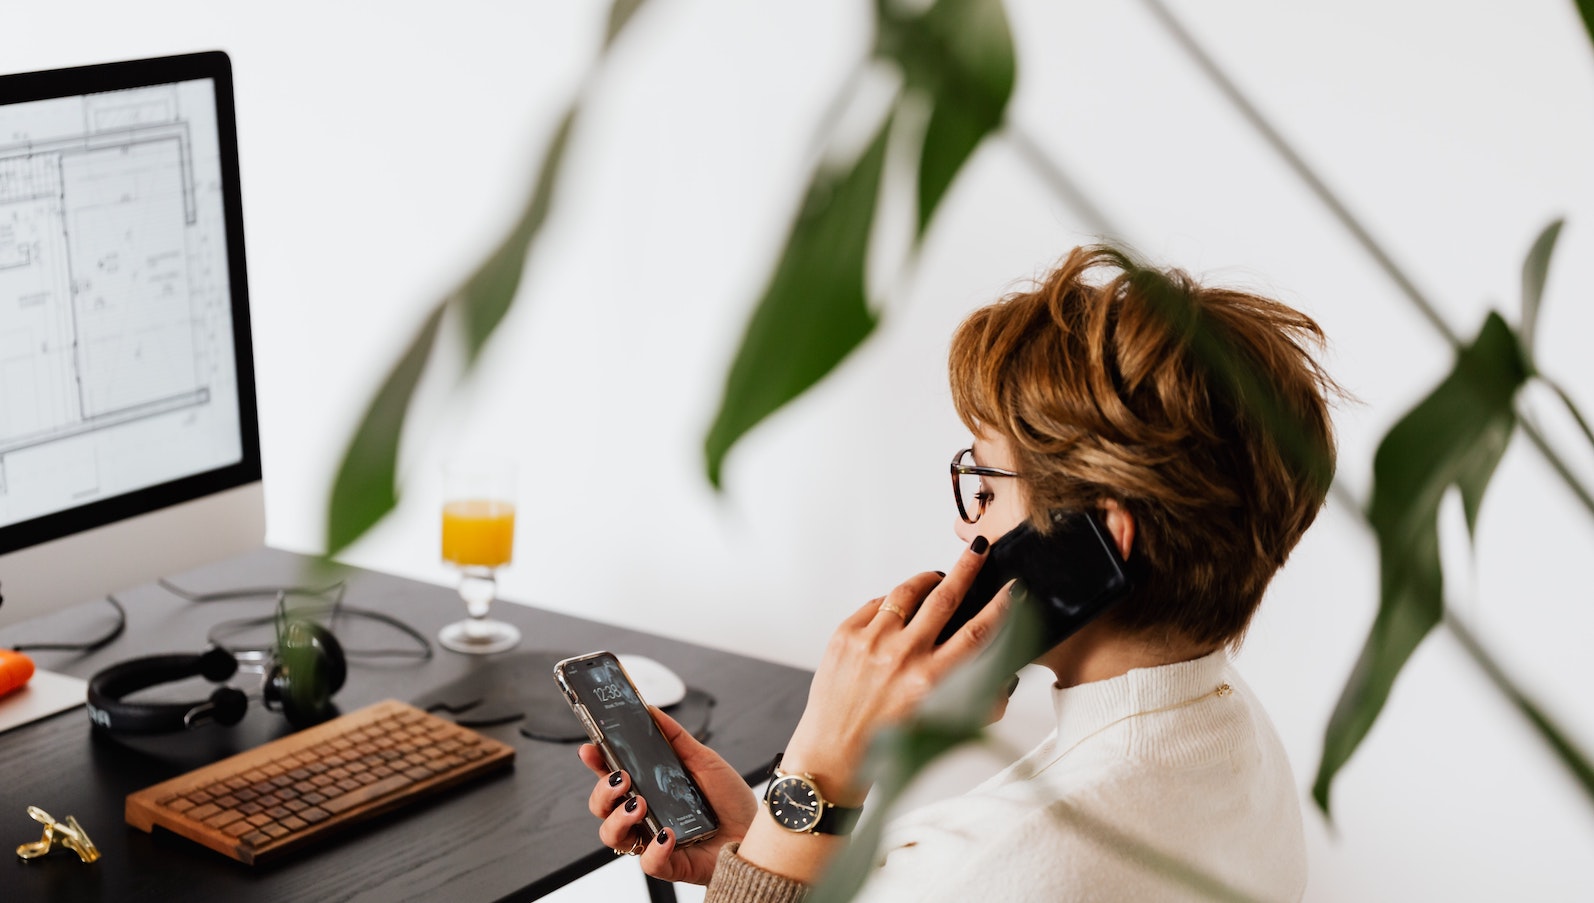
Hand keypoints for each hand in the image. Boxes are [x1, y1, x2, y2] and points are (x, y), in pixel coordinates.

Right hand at [579, 706, 757, 884]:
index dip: (596, 763)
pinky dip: (654, 849)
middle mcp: (645, 815)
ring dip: (618, 818)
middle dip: (603, 791)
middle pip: (602, 807)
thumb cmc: (730, 801)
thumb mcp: (704, 760)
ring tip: (641, 803)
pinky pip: (647, 863)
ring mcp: (653, 840)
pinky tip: (668, 834)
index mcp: (649, 788)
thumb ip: (675, 737)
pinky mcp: (669, 864)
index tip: (590, 748)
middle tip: (622, 779)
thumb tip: (652, 711)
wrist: (757, 831)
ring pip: (613, 836)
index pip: (612, 776)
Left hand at [780, 538, 1008, 802]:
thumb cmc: (887, 744)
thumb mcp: (941, 726)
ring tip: (937, 578)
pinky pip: (877, 604)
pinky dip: (892, 603)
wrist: (832, 754)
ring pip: (907, 592)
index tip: (1012, 590)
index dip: (1000, 607)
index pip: (977, 632)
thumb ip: (976, 700)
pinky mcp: (845, 635)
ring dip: (927, 580)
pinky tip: (899, 610)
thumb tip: (1001, 673)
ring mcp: (870, 642)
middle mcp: (901, 657)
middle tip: (978, 550)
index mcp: (930, 682)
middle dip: (967, 569)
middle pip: (945, 597)